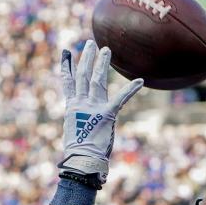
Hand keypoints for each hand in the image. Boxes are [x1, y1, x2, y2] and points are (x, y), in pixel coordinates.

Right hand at [58, 39, 142, 185]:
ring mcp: (93, 108)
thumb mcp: (75, 132)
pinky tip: (139, 80)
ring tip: (106, 50)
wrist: (82, 160)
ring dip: (102, 64)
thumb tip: (81, 123)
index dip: (67, 66)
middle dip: (86, 58)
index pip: (68, 82)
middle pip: (83, 76)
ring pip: (97, 80)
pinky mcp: (107, 115)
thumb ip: (80, 121)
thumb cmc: (79, 152)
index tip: (66, 53)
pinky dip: (131, 89)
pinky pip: (121, 99)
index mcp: (72, 108)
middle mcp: (81, 104)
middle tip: (90, 44)